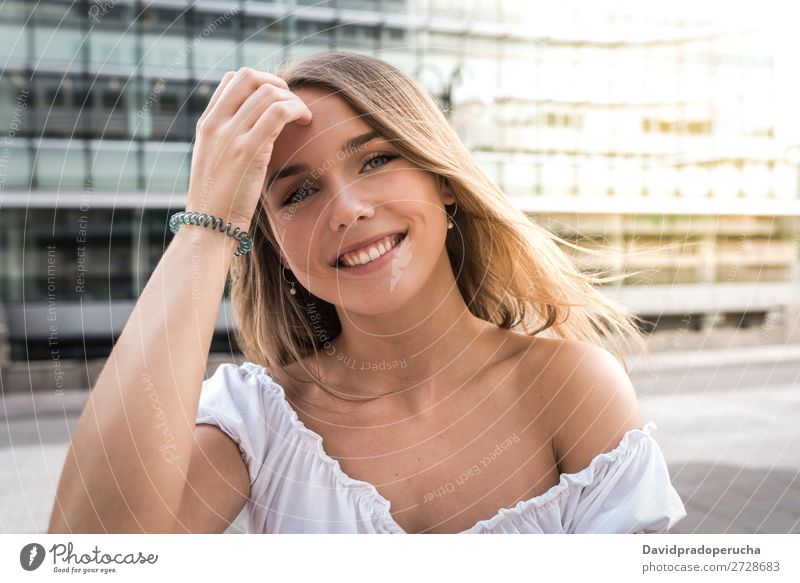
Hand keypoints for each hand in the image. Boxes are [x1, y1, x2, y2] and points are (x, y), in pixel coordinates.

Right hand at [186, 67, 312, 230]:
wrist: (210, 226)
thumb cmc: (220, 201)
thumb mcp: (218, 164)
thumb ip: (230, 142)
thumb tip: (254, 129)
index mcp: (207, 125)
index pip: (232, 80)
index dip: (260, 83)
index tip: (276, 102)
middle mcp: (216, 124)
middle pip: (249, 76)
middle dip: (277, 84)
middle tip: (292, 104)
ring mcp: (230, 135)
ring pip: (268, 91)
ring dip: (292, 98)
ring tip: (303, 116)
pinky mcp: (248, 150)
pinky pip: (278, 111)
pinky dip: (297, 109)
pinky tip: (305, 121)